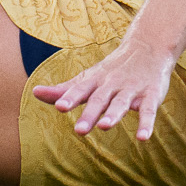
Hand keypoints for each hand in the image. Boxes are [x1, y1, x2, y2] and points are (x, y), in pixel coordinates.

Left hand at [34, 36, 176, 140]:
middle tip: (79, 130)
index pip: (80, 89)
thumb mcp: (88, 78)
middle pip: (99, 100)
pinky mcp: (151, 95)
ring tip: (104, 126)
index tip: (60, 107)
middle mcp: (112, 85)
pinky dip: (146, 124)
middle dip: (90, 114)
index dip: (70, 98)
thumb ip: (63, 89)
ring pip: (121, 103)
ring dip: (113, 114)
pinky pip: (148, 111)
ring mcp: (132, 90)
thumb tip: (35, 92)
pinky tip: (143, 138)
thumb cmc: (112, 69)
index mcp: (95, 81)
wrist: (148, 47)